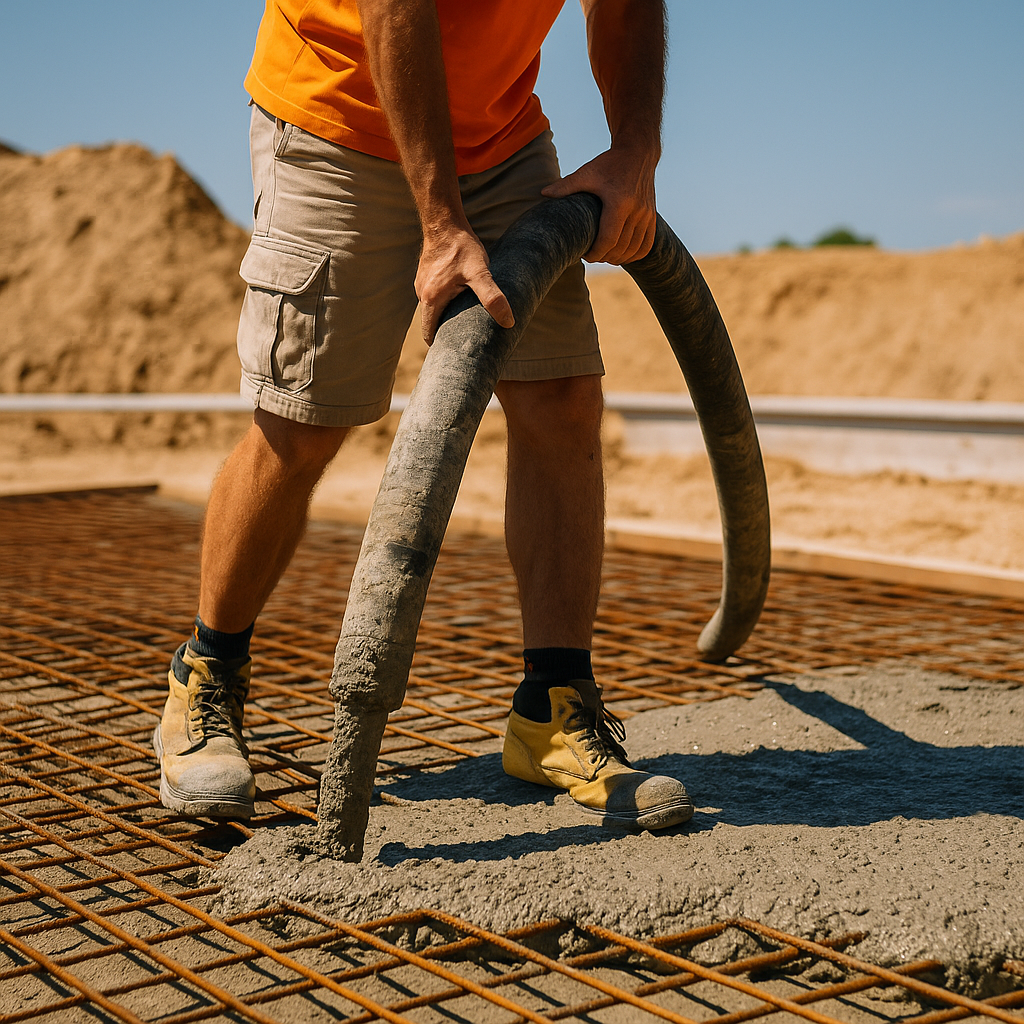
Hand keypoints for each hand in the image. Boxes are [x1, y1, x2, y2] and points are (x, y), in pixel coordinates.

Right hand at [416, 224, 514, 343]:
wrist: (445, 221)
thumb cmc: (461, 247)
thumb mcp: (480, 273)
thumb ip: (492, 298)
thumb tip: (508, 322)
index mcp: (430, 299)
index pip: (430, 333)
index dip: (440, 345)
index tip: (454, 352)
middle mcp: (421, 293)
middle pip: (432, 322)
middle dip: (447, 332)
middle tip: (466, 339)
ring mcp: (422, 283)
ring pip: (433, 308)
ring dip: (447, 314)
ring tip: (466, 319)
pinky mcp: (426, 274)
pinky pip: (434, 294)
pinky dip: (446, 299)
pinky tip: (461, 296)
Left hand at [541, 147, 656, 263]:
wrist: (638, 152)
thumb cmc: (609, 163)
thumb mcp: (587, 172)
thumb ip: (566, 185)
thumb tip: (543, 193)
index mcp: (619, 203)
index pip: (608, 240)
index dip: (596, 254)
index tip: (585, 255)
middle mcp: (636, 211)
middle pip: (620, 248)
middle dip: (604, 257)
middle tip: (591, 256)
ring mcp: (646, 215)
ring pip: (633, 250)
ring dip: (618, 258)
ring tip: (604, 256)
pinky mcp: (652, 217)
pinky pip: (646, 246)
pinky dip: (634, 255)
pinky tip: (622, 255)